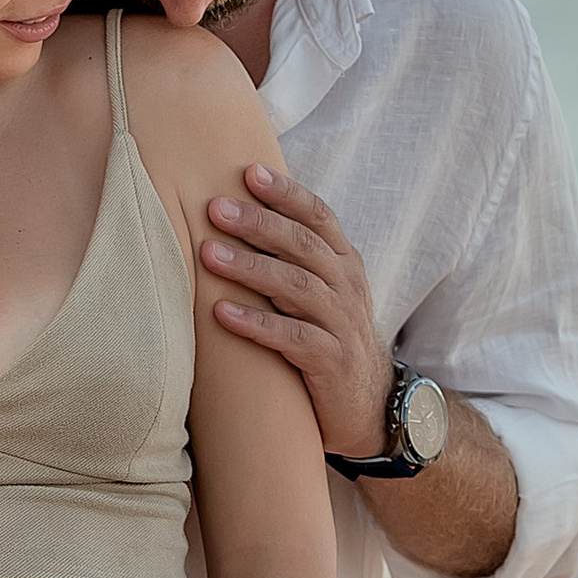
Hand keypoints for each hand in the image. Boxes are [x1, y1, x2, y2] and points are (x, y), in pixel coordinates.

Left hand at [200, 162, 391, 457]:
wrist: (368, 403)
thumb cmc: (328, 338)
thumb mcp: (321, 292)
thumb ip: (295, 258)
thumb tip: (241, 214)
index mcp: (344, 262)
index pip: (318, 216)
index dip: (285, 194)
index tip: (249, 173)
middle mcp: (347, 286)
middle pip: (302, 245)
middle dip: (258, 223)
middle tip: (215, 208)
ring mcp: (343, 323)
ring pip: (296, 286)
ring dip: (250, 267)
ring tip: (208, 254)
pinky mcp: (332, 362)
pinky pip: (292, 338)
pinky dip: (256, 324)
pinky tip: (222, 314)